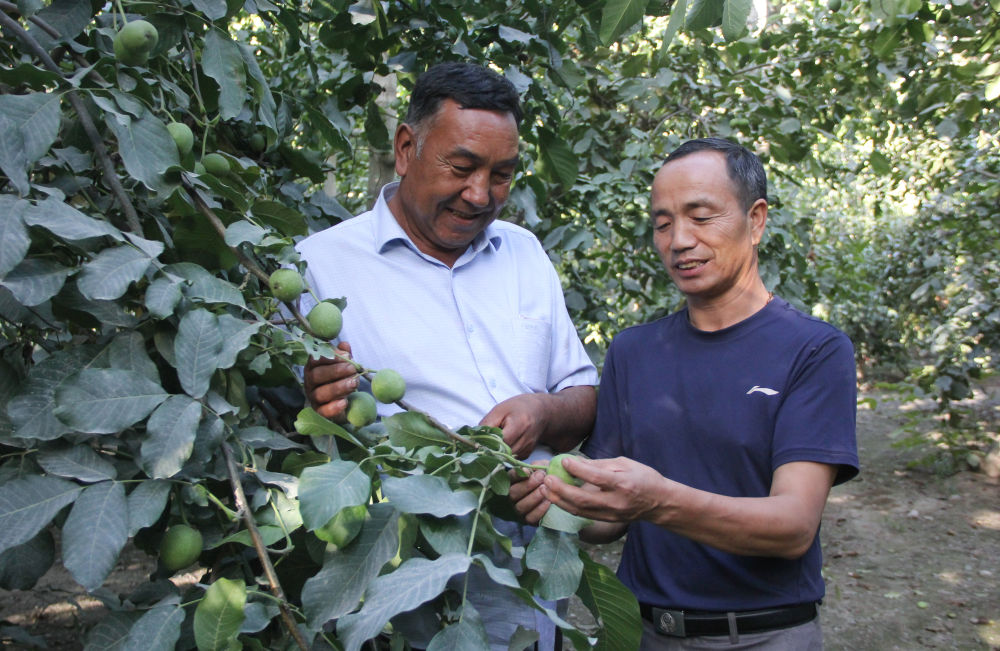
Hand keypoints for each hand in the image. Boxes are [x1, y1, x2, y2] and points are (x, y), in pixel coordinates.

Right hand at [303, 342, 358, 420]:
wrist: (342, 400)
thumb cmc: (340, 377)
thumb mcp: (343, 364)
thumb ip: (343, 355)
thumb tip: (345, 345)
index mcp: (313, 367)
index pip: (316, 360)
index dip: (331, 357)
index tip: (348, 355)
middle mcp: (310, 382)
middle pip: (317, 376)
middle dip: (336, 371)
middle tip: (352, 369)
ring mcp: (313, 398)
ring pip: (320, 393)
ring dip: (338, 387)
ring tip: (354, 383)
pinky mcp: (320, 412)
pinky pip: (324, 411)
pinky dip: (334, 407)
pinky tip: (345, 402)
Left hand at [479, 393, 548, 458]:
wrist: (541, 412)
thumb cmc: (518, 408)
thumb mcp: (500, 410)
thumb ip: (487, 425)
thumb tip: (473, 439)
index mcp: (520, 425)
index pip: (500, 442)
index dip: (486, 444)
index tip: (476, 443)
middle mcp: (526, 440)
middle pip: (502, 453)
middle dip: (489, 451)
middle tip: (479, 446)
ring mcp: (527, 449)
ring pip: (505, 459)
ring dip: (495, 454)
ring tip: (488, 446)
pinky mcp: (527, 455)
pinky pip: (510, 459)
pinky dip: (502, 455)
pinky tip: (499, 447)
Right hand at [508, 465, 549, 524]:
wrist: (557, 494)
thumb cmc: (546, 478)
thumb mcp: (542, 469)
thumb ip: (538, 466)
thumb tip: (535, 467)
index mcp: (513, 482)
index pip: (509, 478)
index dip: (517, 474)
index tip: (527, 470)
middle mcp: (512, 497)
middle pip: (513, 492)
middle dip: (528, 485)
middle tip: (541, 478)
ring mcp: (518, 509)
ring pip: (521, 506)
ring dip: (534, 497)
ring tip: (545, 490)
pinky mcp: (527, 520)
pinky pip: (530, 517)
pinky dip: (539, 510)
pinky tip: (548, 501)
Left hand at [540, 455, 667, 523]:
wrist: (659, 503)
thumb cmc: (643, 477)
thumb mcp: (625, 464)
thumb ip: (600, 464)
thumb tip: (575, 462)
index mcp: (623, 484)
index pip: (597, 478)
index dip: (578, 470)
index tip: (564, 460)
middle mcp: (616, 502)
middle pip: (583, 499)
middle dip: (562, 490)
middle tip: (547, 479)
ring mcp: (611, 514)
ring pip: (580, 510)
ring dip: (560, 500)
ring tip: (546, 489)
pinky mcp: (607, 521)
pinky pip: (583, 515)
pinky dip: (567, 507)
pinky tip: (557, 498)